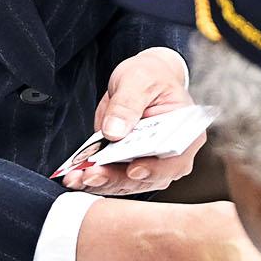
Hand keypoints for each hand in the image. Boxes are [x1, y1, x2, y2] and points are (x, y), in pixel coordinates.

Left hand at [63, 47, 201, 195]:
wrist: (140, 81)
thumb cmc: (149, 77)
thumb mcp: (138, 80)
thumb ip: (127, 104)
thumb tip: (114, 132)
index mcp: (185, 134)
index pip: (175, 159)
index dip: (156, 169)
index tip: (134, 170)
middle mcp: (171, 157)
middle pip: (147, 177)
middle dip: (117, 179)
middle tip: (91, 176)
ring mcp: (149, 164)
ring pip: (127, 183)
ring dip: (101, 183)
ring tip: (76, 178)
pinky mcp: (128, 166)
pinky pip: (112, 177)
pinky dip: (93, 179)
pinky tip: (75, 176)